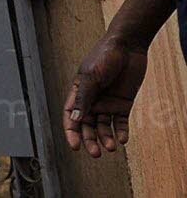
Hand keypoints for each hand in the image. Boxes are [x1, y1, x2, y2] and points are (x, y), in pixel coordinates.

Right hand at [64, 33, 148, 156]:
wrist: (128, 46)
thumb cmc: (104, 56)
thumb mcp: (91, 77)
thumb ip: (84, 98)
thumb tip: (76, 120)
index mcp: (78, 92)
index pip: (72, 116)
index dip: (71, 132)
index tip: (75, 147)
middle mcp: (92, 100)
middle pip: (88, 126)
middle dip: (90, 140)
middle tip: (96, 153)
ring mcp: (108, 102)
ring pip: (104, 126)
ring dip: (106, 138)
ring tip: (112, 147)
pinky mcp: (123, 103)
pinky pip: (121, 122)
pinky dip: (121, 131)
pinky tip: (123, 139)